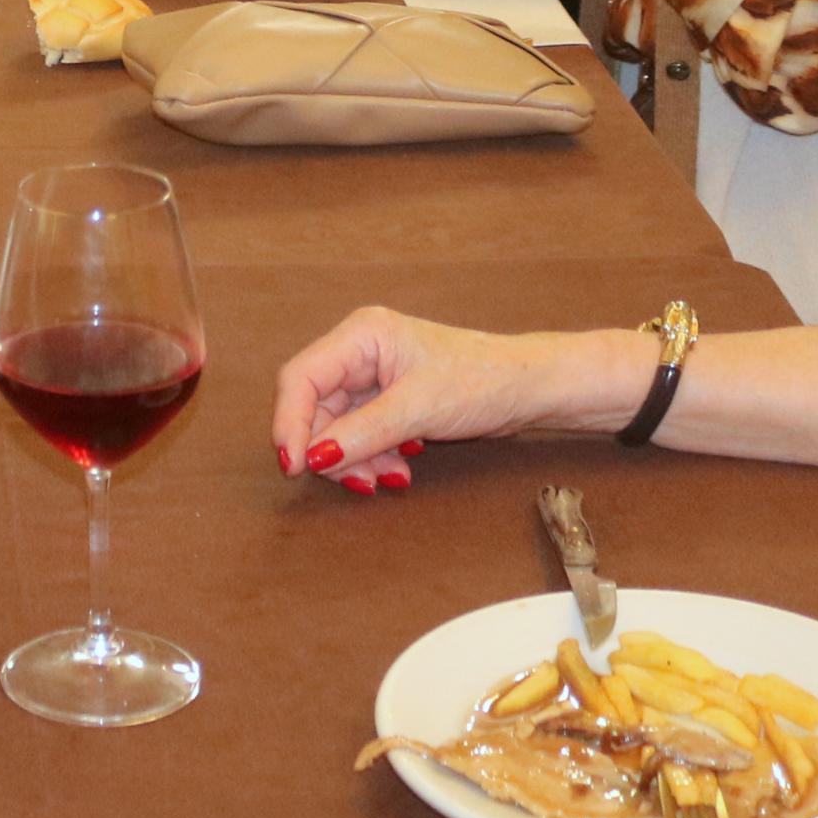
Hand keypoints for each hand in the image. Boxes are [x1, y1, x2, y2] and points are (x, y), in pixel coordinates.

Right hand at [270, 304, 597, 489]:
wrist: (528, 390)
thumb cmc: (482, 382)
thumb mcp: (420, 409)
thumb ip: (363, 433)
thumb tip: (314, 457)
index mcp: (362, 335)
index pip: (301, 378)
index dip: (289, 423)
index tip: (295, 467)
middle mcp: (359, 351)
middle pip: (315, 406)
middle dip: (333, 449)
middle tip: (359, 481)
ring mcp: (372, 376)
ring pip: (336, 427)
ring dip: (356, 460)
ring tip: (391, 477)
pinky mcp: (386, 400)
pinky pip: (360, 435)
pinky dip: (373, 458)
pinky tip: (399, 470)